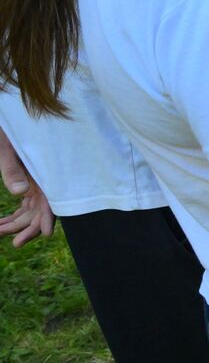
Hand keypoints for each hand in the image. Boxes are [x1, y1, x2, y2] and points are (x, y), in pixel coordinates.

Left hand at [0, 130, 53, 247]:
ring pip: (30, 210)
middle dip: (27, 228)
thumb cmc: (7, 133)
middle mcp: (42, 180)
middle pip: (39, 210)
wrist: (9, 120)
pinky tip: (1, 223)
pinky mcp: (28, 182)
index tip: (45, 233)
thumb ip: (13, 170)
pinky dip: (14, 215)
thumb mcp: (8, 149)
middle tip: (14, 243)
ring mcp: (35, 182)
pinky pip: (24, 204)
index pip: (49, 199)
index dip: (48, 217)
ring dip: (16, 224)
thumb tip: (20, 192)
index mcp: (42, 173)